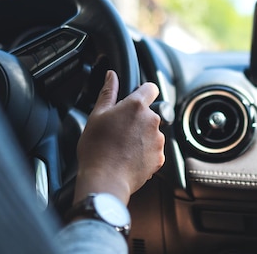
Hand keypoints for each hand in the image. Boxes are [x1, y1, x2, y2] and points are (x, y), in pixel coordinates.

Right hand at [73, 70, 164, 205]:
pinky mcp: (160, 158)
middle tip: (118, 130)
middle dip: (137, 119)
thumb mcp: (96, 115)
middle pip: (149, 113)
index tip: (136, 97)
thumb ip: (108, 92)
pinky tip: (128, 158)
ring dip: (141, 136)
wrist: (105, 180)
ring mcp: (158, 140)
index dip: (143, 90)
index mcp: (136, 106)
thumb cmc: (96, 148)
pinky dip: (144, 152)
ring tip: (122, 147)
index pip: (150, 88)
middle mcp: (152, 120)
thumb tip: (111, 75)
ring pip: (151, 132)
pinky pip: (153, 150)